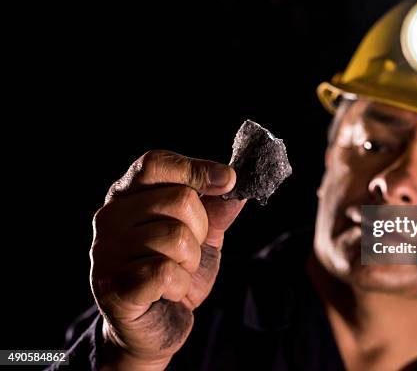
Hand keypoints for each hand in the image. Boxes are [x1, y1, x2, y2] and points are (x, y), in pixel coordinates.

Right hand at [90, 150, 244, 369]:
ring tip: (175, 274)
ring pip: (176, 237)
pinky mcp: (112, 286)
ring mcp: (106, 251)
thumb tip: (236, 183)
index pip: (156, 163)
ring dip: (190, 262)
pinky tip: (167, 292)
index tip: (227, 179)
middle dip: (200, 230)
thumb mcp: (203, 236)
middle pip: (180, 199)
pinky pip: (165, 271)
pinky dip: (179, 285)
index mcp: (128, 195)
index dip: (195, 168)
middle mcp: (110, 217)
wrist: (156, 327)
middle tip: (187, 252)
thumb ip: (217, 208)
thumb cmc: (175, 273)